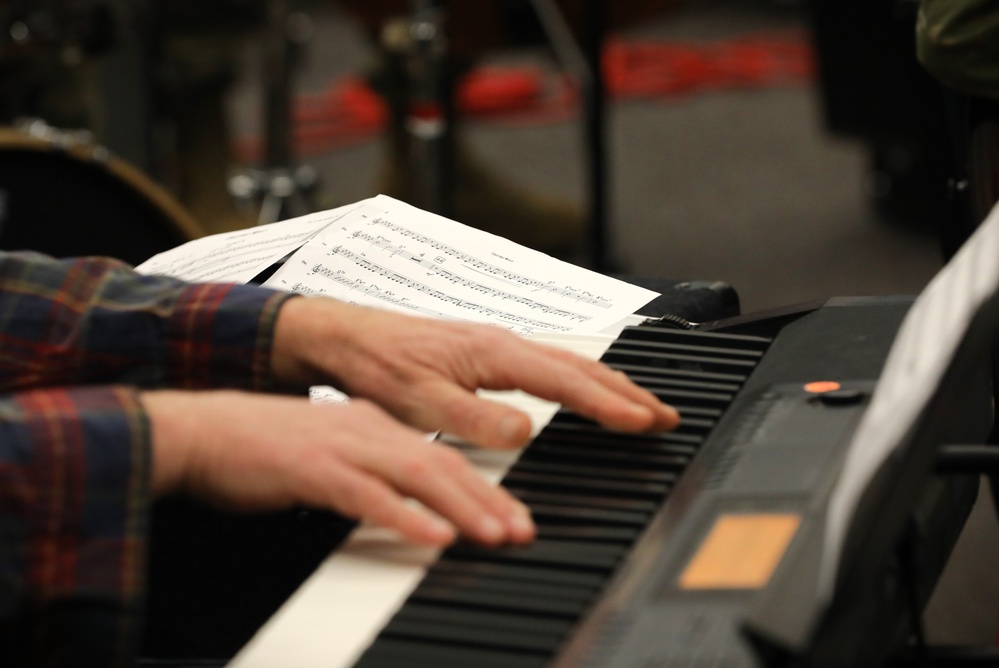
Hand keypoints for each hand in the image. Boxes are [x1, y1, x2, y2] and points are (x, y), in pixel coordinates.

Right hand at [142, 389, 533, 546]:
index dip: (484, 488)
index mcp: (375, 426)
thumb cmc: (264, 450)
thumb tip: (410, 503)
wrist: (203, 432)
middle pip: (442, 465)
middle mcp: (368, 430)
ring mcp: (343, 447)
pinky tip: (433, 536)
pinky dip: (405, 516)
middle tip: (523, 531)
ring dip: (462, 506)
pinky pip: (368, 494)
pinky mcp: (313, 469)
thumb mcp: (332, 456)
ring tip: (495, 534)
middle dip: (488, 500)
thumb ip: (373, 474)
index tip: (513, 518)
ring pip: (418, 474)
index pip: (443, 457)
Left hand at [270, 297, 679, 449]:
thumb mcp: (420, 401)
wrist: (347, 337)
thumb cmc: (379, 365)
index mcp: (493, 352)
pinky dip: (583, 380)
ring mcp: (499, 345)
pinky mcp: (491, 352)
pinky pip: (552, 364)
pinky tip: (588, 390)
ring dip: (611, 385)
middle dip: (628, 392)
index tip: (643, 422)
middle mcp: (504, 343)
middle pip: (581, 366)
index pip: (565, 381)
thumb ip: (474, 418)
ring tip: (644, 406)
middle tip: (666, 416)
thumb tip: (525, 431)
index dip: (607, 403)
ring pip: (571, 362)